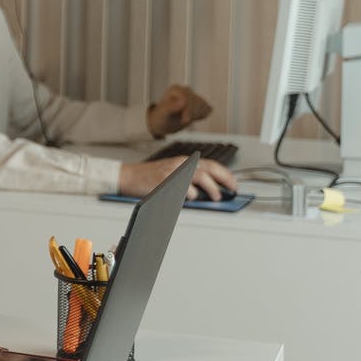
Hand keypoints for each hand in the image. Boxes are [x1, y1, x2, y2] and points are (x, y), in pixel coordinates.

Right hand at [118, 155, 235, 200]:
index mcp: (183, 162)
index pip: (210, 164)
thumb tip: (208, 192)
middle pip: (209, 168)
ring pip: (200, 176)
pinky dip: (191, 194)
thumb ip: (189, 180)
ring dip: (211, 188)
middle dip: (224, 179)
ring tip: (216, 197)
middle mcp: (180, 164)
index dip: (225, 174)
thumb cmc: (148, 178)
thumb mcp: (171, 174)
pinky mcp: (165, 180)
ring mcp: (173, 171)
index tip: (233, 184)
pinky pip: (184, 187)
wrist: (127, 176)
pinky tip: (193, 198)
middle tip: (232, 190)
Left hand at [147, 84, 212, 136]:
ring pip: (203, 105)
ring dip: (196, 115)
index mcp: (175, 89)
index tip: (184, 119)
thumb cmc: (161, 117)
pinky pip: (207, 109)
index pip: (188, 98)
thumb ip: (170, 107)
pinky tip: (192, 117)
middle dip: (191, 114)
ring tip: (185, 118)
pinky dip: (201, 115)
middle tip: (183, 120)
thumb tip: (182, 100)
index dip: (187, 110)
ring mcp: (193, 95)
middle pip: (197, 101)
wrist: (164, 123)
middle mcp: (185, 90)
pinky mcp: (200, 102)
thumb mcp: (162, 114)